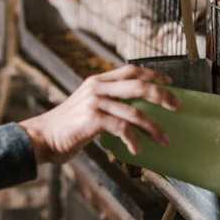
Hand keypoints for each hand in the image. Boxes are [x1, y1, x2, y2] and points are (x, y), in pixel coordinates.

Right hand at [18, 64, 179, 164]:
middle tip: (177, 107)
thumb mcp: (86, 106)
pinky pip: (122, 129)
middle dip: (162, 95)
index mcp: (97, 81)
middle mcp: (97, 88)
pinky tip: (138, 150)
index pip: (131, 70)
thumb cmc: (66, 127)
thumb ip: (106, 102)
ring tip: (164, 139)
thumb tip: (134, 111)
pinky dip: (134, 140)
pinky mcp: (92, 120)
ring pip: (135, 112)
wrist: (42, 137)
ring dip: (153, 127)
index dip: (153, 75)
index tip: (170, 82)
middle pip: (139, 85)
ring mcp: (94, 103)